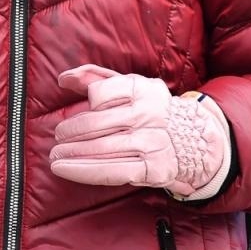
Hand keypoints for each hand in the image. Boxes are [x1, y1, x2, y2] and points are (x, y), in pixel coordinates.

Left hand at [50, 65, 231, 199]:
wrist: (194, 139)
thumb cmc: (149, 110)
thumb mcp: (128, 87)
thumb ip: (94, 78)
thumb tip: (64, 78)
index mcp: (142, 89)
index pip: (100, 93)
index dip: (86, 104)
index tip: (77, 112)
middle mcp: (148, 115)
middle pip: (95, 123)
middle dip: (70, 132)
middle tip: (57, 138)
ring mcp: (151, 142)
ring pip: (100, 148)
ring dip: (71, 153)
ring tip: (56, 155)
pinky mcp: (152, 168)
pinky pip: (111, 171)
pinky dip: (83, 171)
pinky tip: (65, 169)